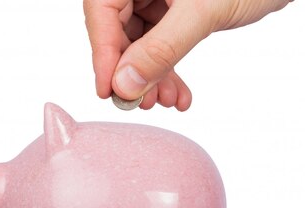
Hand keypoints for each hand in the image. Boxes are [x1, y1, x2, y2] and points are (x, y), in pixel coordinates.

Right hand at [84, 0, 291, 109]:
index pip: (101, 11)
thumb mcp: (202, 12)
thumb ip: (162, 48)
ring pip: (139, 42)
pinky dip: (168, 70)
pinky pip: (160, 44)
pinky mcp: (173, 9)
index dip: (102, 53)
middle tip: (141, 102)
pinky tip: (179, 93)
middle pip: (117, 29)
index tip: (109, 91)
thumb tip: (125, 84)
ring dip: (151, 77)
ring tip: (165, 101)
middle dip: (131, 71)